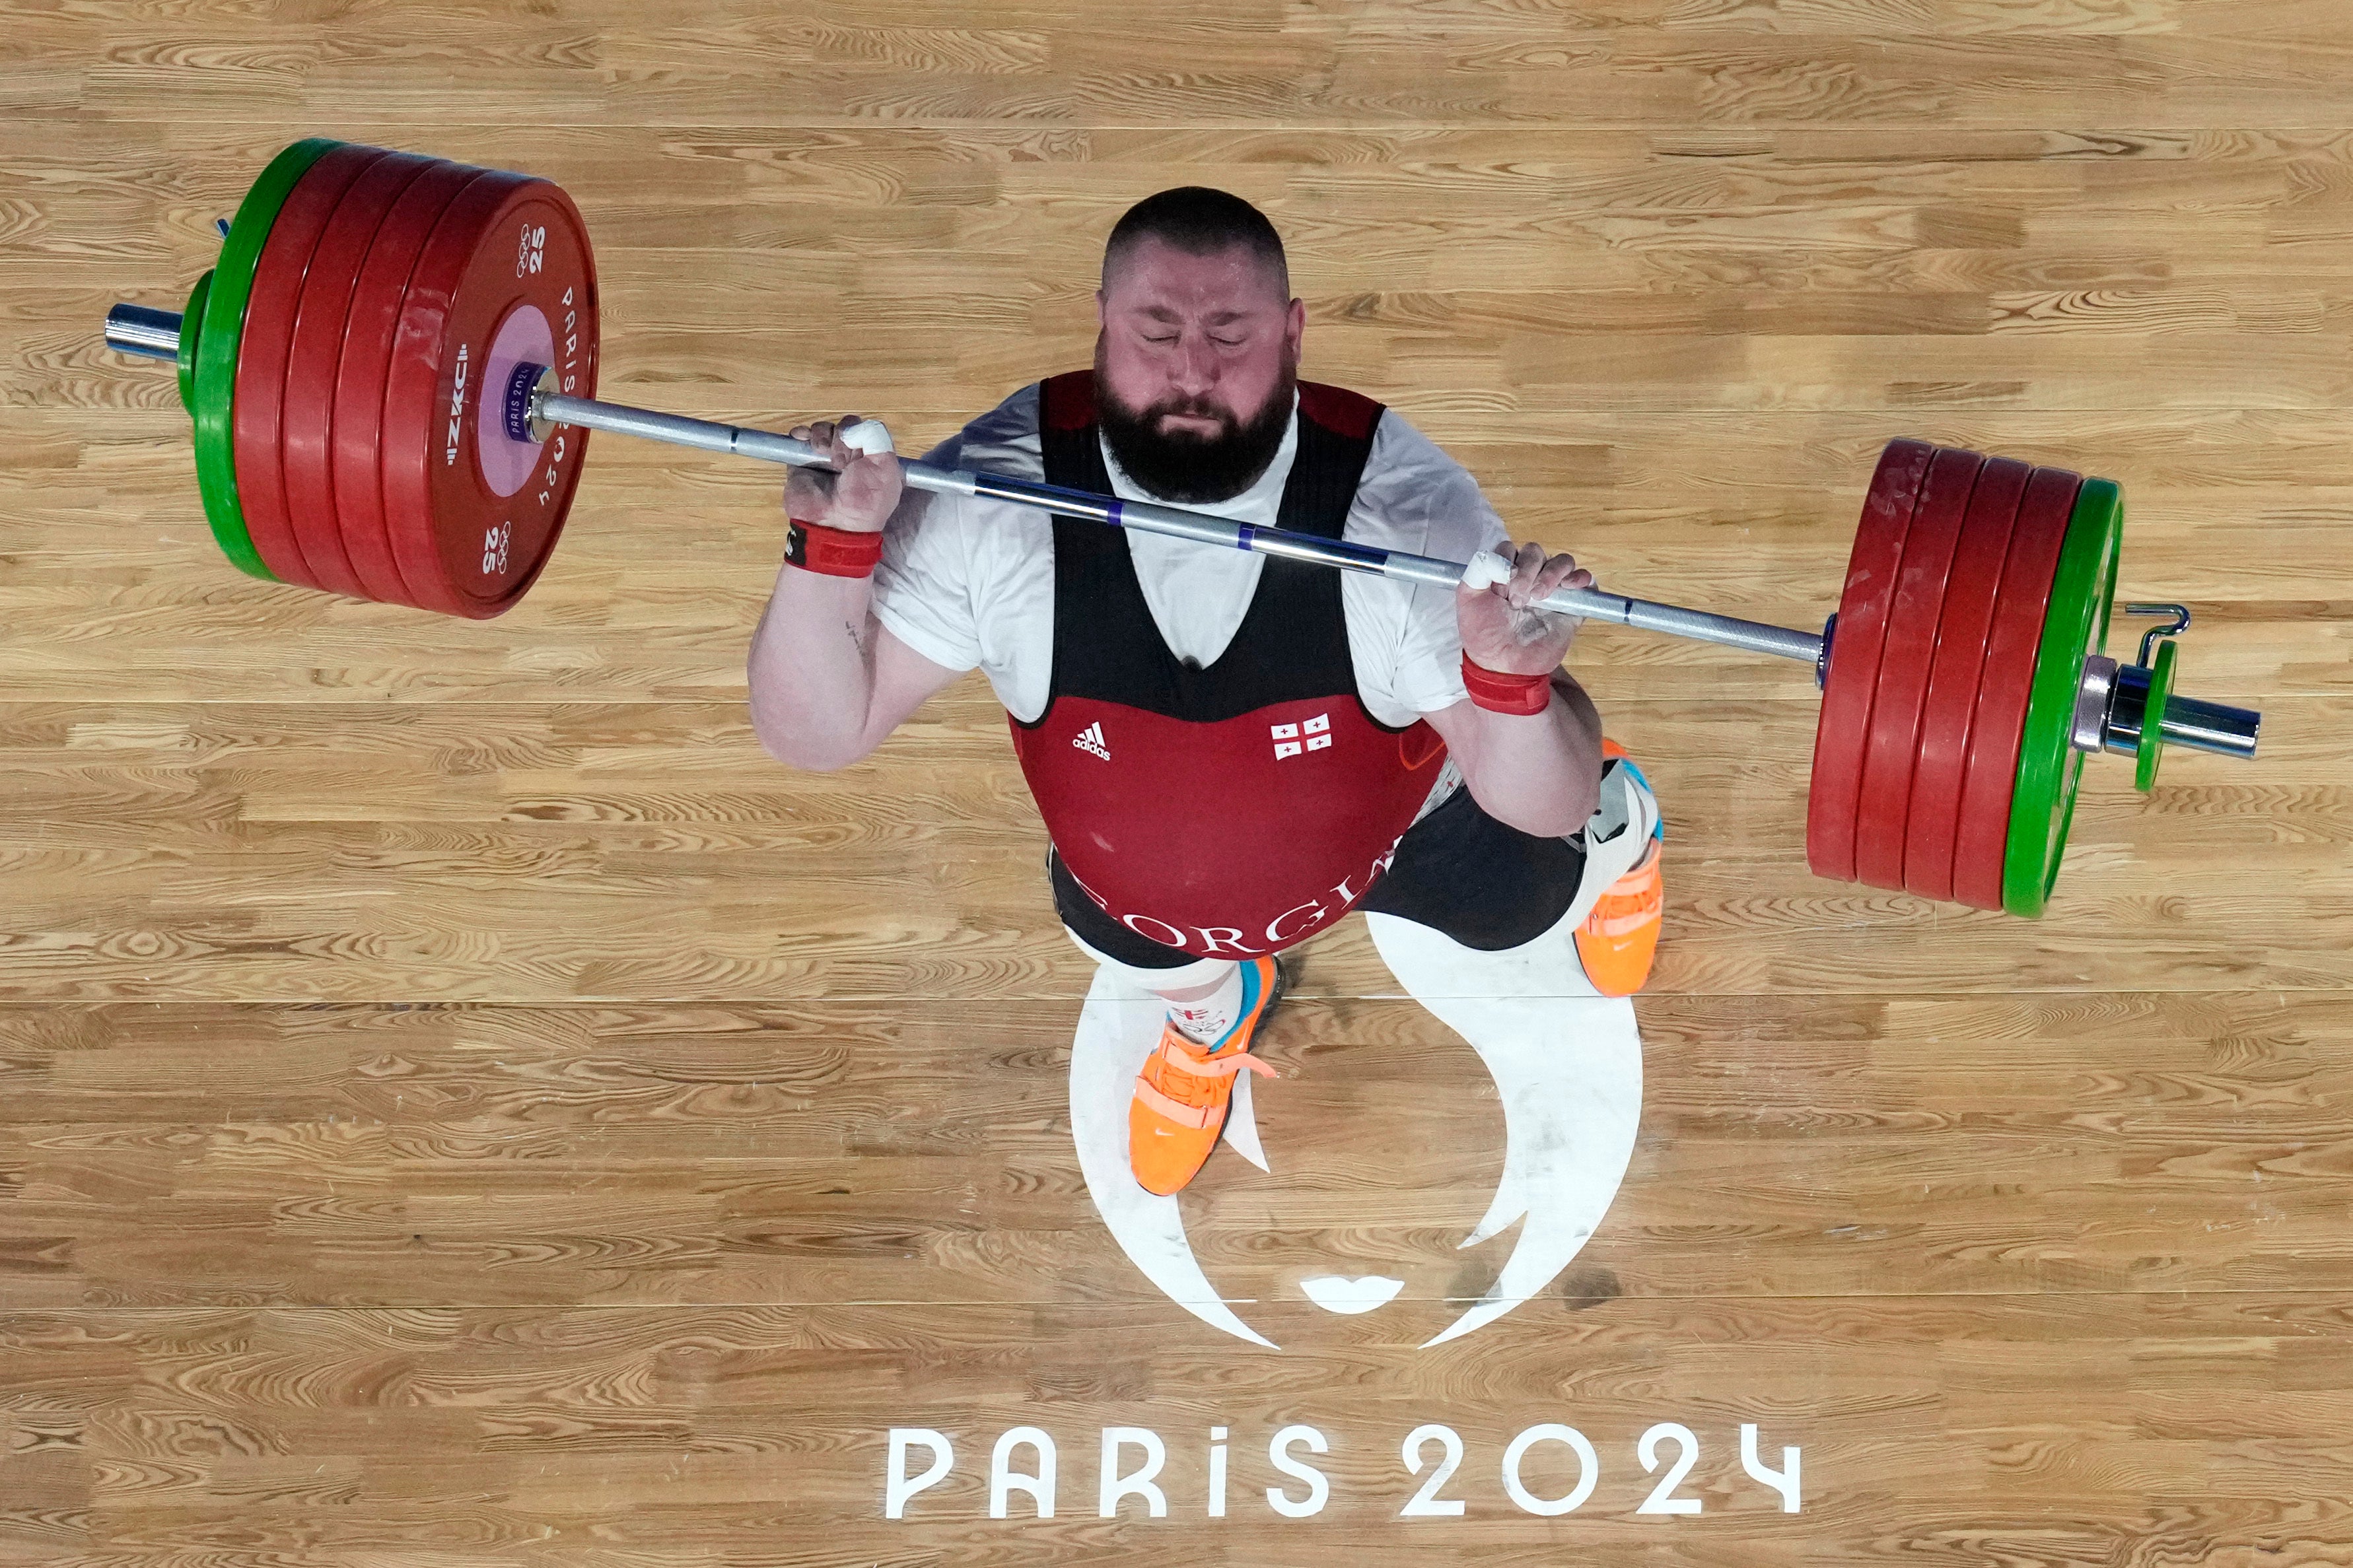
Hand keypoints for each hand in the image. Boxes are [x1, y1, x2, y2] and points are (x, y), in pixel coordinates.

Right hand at [783, 416, 901, 533]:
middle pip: (844, 426)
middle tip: (840, 460)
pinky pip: (800, 437)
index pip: (866, 429)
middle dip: (842, 435)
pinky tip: (803, 439)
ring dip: (822, 434)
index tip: (858, 450)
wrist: (834, 525)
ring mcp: (825, 459)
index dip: (860, 433)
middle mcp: (850, 457)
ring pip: (823, 429)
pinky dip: (801, 433)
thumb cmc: (865, 500)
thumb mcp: (886, 469)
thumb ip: (878, 439)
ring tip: (822, 453)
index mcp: (872, 459)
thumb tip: (853, 427)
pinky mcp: (802, 462)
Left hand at [1454, 540, 1592, 676]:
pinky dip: (1582, 578)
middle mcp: (1529, 576)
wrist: (1504, 665)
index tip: (1500, 590)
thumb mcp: (1468, 599)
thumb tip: (1501, 557)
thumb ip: (1478, 571)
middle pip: (1535, 552)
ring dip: (1552, 573)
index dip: (1507, 563)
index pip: (1510, 549)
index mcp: (1504, 572)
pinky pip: (1585, 581)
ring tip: (1540, 596)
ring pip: (1562, 561)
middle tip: (1517, 599)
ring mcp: (1551, 589)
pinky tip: (1572, 586)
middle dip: (1527, 570)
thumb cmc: (1483, 634)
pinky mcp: (1571, 604)